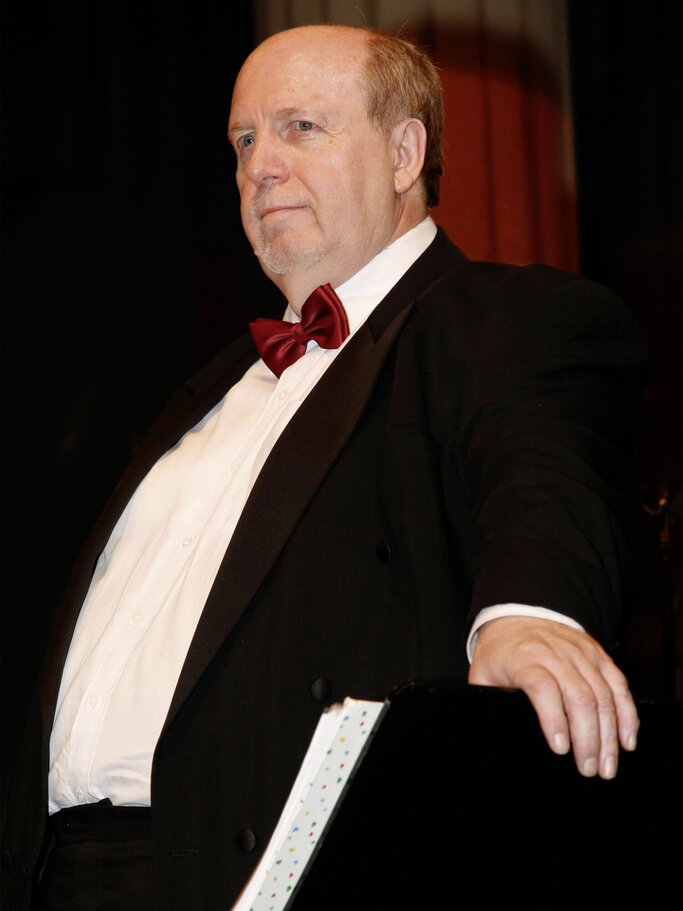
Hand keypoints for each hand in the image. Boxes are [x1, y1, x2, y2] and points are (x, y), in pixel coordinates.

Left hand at [468, 616, 638, 778]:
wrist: (517, 617)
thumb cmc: (500, 653)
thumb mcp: (482, 676)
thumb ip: (487, 702)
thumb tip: (492, 734)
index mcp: (524, 659)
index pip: (543, 687)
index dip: (554, 720)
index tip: (560, 749)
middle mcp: (555, 654)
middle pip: (579, 697)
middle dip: (588, 739)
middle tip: (588, 769)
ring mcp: (580, 653)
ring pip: (603, 695)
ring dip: (609, 735)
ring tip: (606, 766)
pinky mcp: (598, 654)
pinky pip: (619, 685)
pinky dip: (627, 715)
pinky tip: (626, 740)